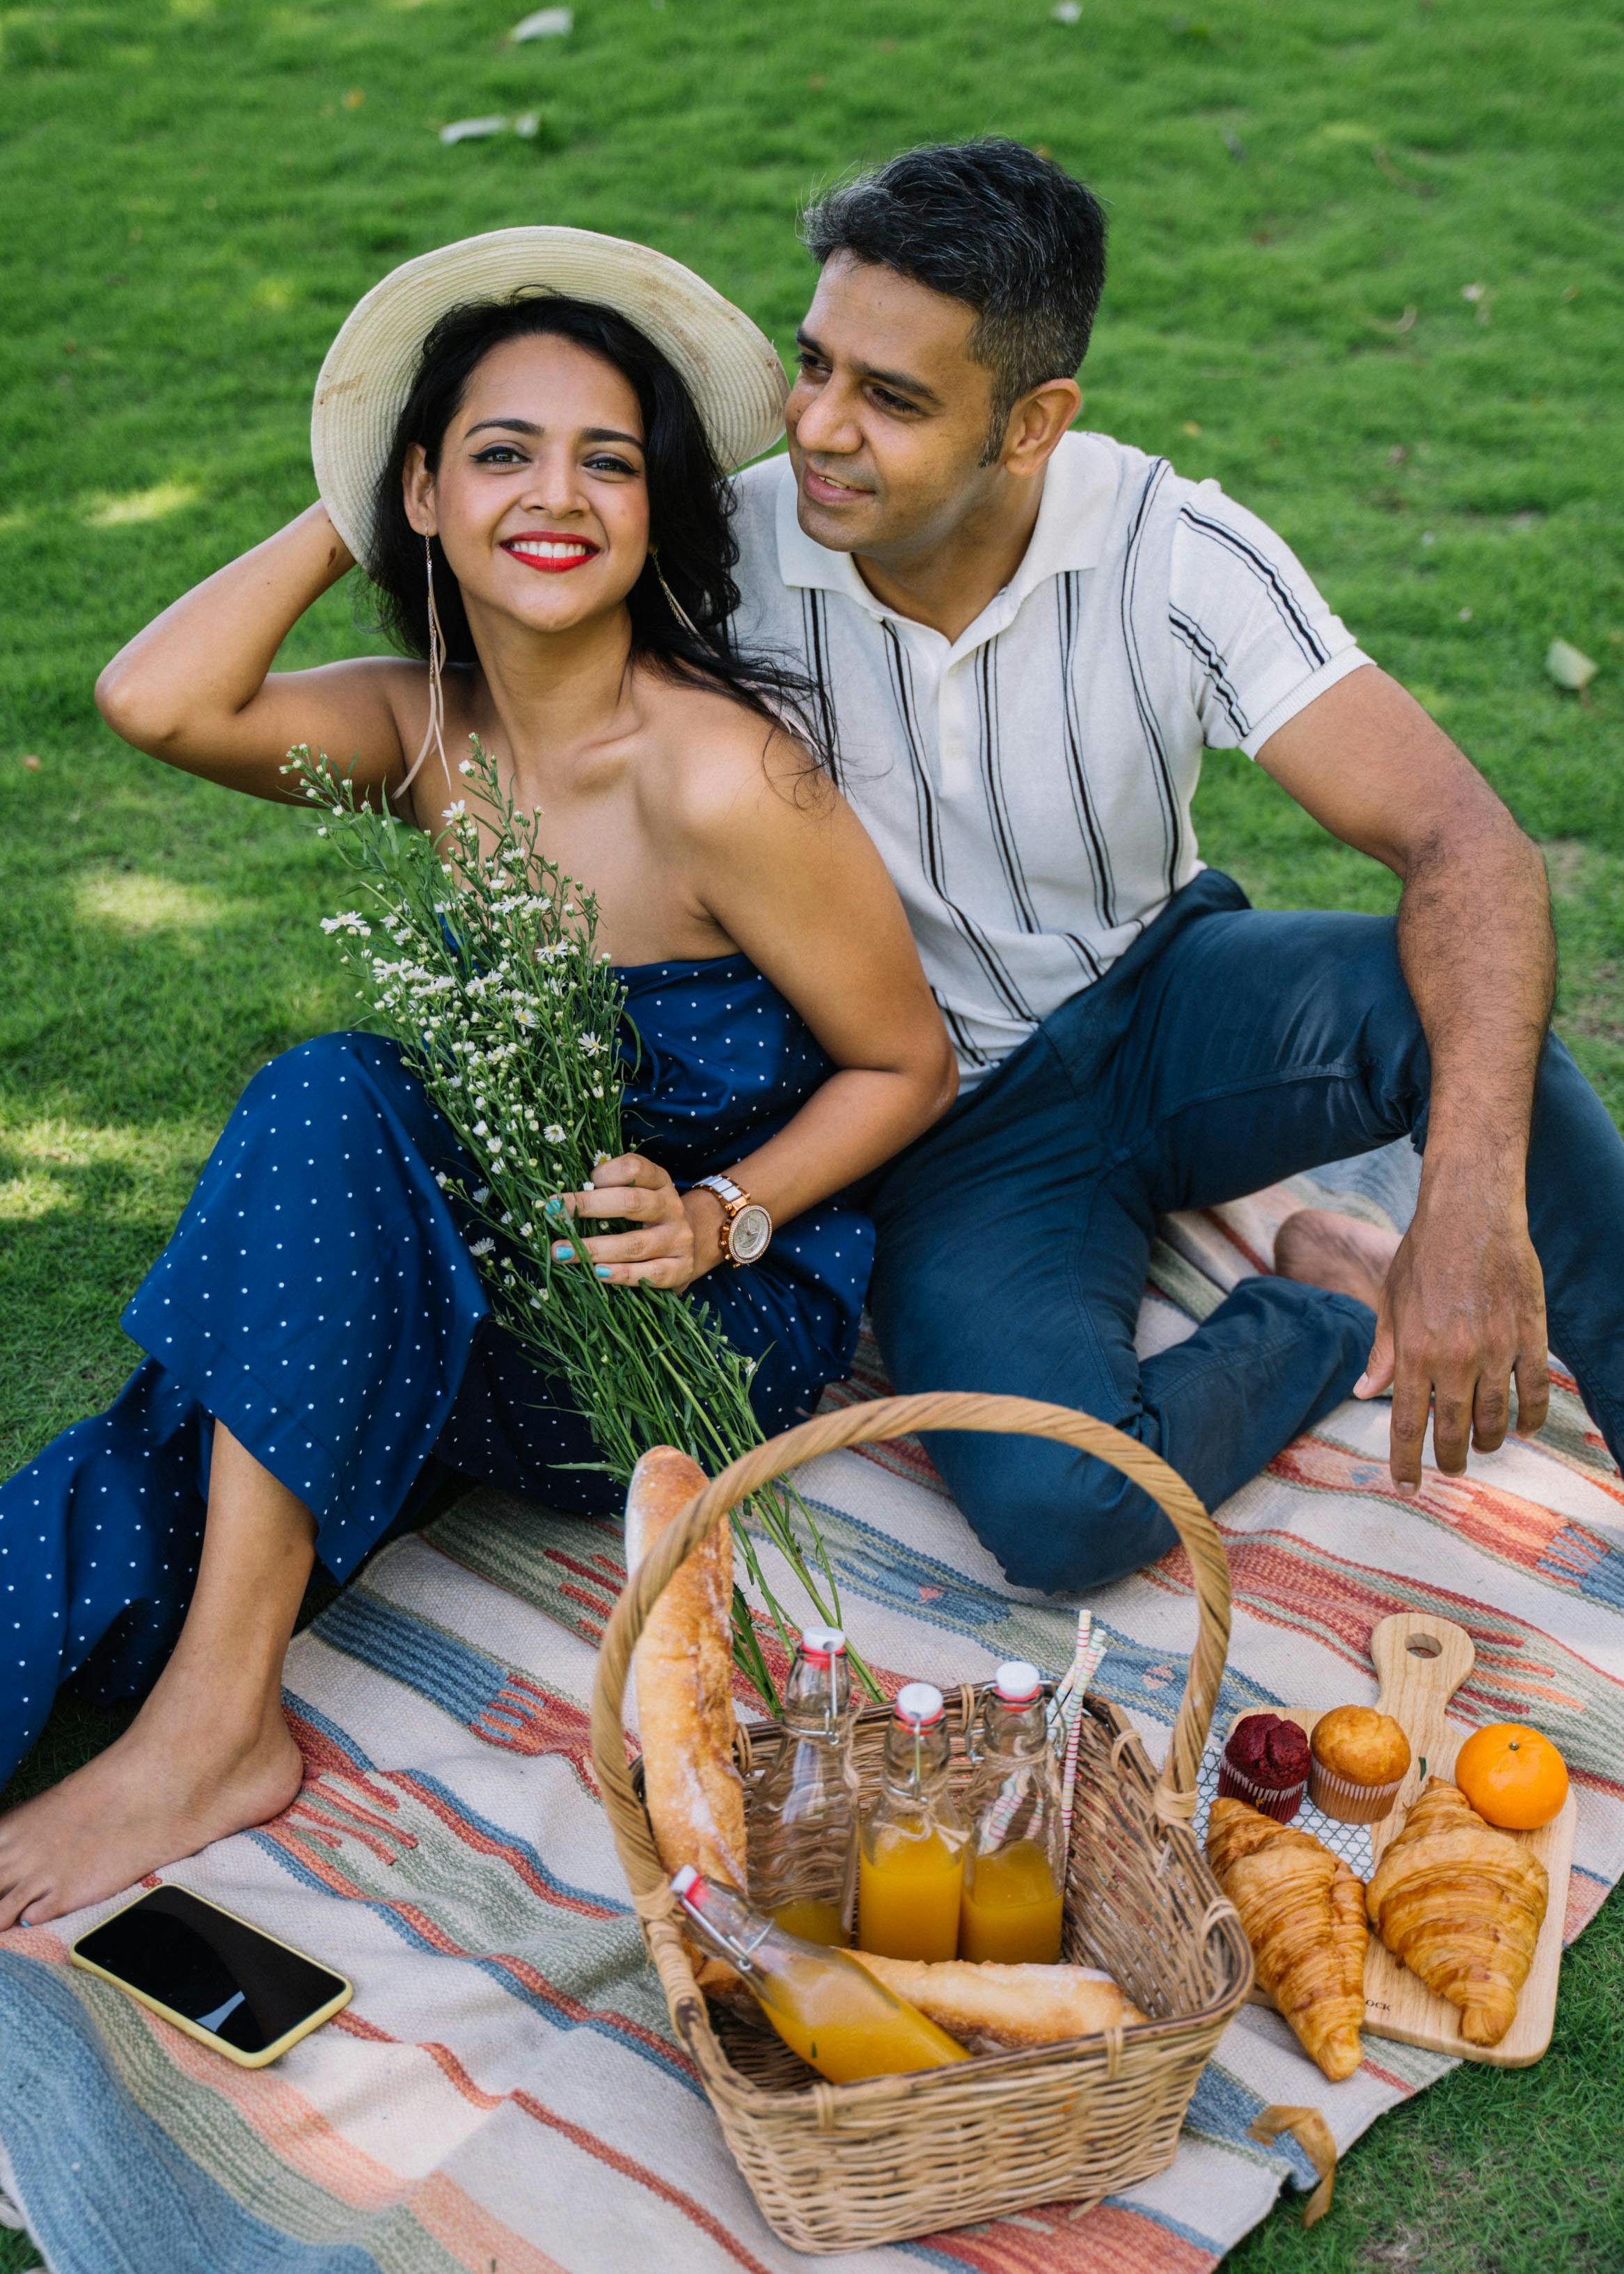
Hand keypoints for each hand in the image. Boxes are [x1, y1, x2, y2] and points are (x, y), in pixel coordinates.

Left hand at [549, 1154, 721, 1291]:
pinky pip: (649, 1274)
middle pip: (631, 1202)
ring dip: (594, 1248)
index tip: (580, 1183)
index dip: (604, 1173)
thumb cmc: (650, 1215)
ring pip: (635, 1243)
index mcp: (659, 1181)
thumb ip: (610, 1188)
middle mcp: (671, 1207)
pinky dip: (621, 1274)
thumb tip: (564, 1200)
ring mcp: (678, 1239)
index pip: (634, 1168)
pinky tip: (596, 1274)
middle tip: (553, 1213)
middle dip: (588, 1207)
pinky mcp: (680, 1269)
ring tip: (561, 1252)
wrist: (699, 1240)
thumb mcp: (640, 1191)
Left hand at [1354, 1188, 1549, 1488]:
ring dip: (1489, 1440)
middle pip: (1455, 1430)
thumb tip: (1363, 1392)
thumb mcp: (1391, 1303)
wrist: (1471, 1213)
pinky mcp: (1530, 1335)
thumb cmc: (1424, 1256)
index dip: (1406, 1462)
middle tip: (1451, 1467)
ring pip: (1497, 1418)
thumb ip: (1382, 1353)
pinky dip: (1532, 1416)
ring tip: (1483, 1445)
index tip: (1407, 1485)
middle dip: (1451, 1458)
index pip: (1407, 1424)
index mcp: (1414, 1352)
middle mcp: (1455, 1358)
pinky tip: (1524, 1428)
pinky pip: (1536, 1390)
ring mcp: (1496, 1348)